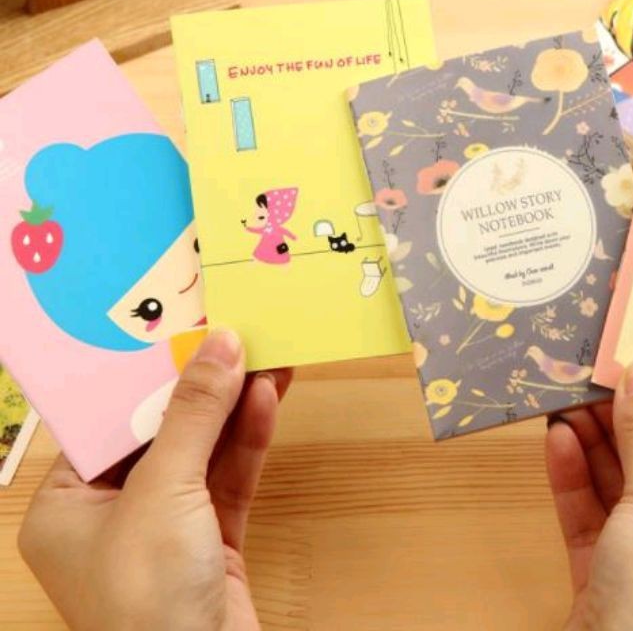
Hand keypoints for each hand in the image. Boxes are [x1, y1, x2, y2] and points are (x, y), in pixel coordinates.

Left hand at [19, 329, 291, 630]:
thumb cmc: (147, 597)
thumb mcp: (163, 492)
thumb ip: (194, 414)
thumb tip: (222, 343)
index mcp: (68, 504)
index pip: (109, 419)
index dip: (147, 372)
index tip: (182, 329)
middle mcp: (112, 512)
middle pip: (163, 429)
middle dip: (202, 385)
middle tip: (235, 336)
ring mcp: (166, 526)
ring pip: (204, 450)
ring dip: (235, 406)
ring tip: (267, 356)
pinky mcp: (212, 538)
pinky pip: (229, 477)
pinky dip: (248, 440)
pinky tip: (268, 400)